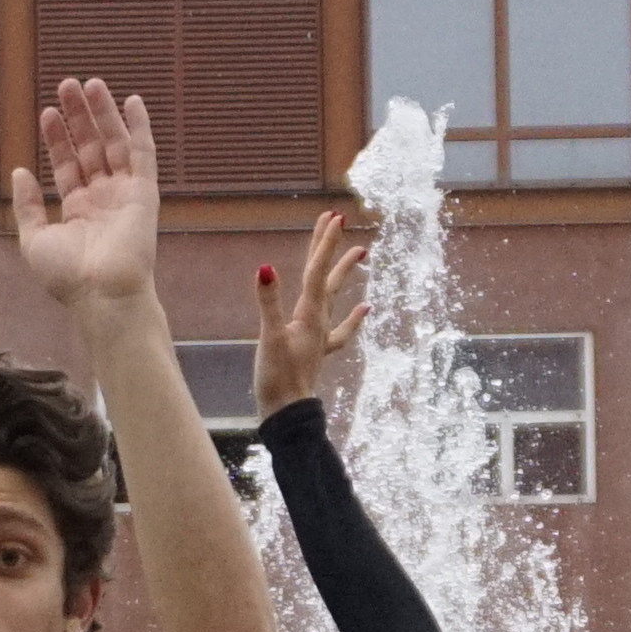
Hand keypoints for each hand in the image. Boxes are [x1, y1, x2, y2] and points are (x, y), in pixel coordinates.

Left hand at [10, 76, 165, 309]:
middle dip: (79, 117)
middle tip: (67, 85)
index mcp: (78, 210)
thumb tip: (20, 171)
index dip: (57, 138)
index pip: (68, 164)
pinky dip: (139, 127)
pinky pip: (144, 154)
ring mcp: (125, 194)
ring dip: (104, 114)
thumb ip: (26, 205)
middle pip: (91, 147)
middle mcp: (103, 199)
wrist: (102, 295)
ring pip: (114, 144)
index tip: (46, 112)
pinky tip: (132, 101)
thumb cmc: (68, 277)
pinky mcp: (144, 193)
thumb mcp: (34, 240)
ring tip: (90, 84)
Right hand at [253, 208, 368, 414]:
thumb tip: (265, 267)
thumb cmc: (278, 379)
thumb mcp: (269, 338)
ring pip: (333, 296)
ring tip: (361, 253)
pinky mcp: (315, 351)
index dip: (324, 242)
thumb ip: (268, 302)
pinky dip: (352, 318)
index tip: (334, 217)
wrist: (287, 415)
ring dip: (343, 273)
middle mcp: (317, 321)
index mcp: (307, 315)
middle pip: (324, 276)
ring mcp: (318, 336)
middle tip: (337, 218)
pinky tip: (365, 308)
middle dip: (329, 247)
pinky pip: (339, 330)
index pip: (316, 270)